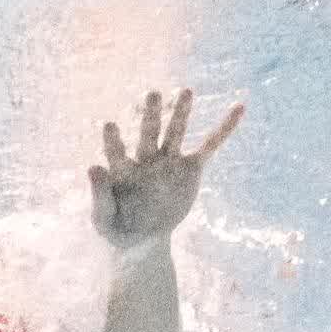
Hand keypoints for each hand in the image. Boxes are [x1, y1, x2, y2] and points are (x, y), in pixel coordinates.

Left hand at [89, 88, 242, 249]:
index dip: (113, 140)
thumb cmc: (117, 227)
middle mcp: (146, 159)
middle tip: (152, 94)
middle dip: (150, 115)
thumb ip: (99, 193)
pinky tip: (238, 107)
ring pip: (176, 133)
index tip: (108, 125)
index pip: (116, 152)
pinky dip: (224, 128)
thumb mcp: (103, 217)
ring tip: (185, 92)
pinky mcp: (190, 169)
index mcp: (122, 170)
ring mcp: (169, 162)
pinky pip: (209, 145)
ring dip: (181, 113)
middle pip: (148, 133)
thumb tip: (92, 166)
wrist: (142, 240)